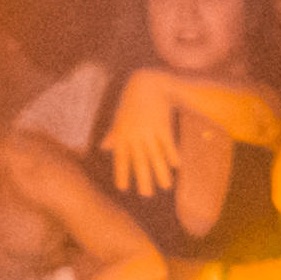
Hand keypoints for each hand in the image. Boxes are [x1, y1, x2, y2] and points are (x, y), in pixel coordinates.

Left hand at [100, 70, 185, 198]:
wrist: (146, 84)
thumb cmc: (131, 101)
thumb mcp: (119, 118)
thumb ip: (113, 135)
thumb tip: (104, 147)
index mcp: (122, 135)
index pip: (121, 158)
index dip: (122, 173)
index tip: (123, 188)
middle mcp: (135, 135)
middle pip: (140, 161)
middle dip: (143, 179)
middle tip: (146, 195)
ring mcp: (149, 131)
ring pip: (155, 155)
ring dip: (161, 172)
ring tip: (166, 187)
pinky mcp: (163, 125)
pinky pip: (168, 142)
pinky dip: (172, 154)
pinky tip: (176, 166)